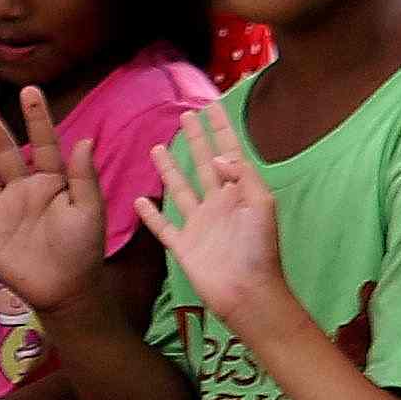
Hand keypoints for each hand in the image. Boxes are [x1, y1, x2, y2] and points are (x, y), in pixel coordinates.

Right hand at [0, 85, 111, 319]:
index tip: (29, 91)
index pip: (43, 144)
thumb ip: (84, 178)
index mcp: (50, 182)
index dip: (36, 119)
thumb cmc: (83, 250)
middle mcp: (22, 189)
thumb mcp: (89, 212)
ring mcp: (1, 211)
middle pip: (2, 152)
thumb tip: (85, 140)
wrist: (67, 293)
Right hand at [134, 97, 291, 322]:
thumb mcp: (261, 204)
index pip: (229, 153)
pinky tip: (139, 200)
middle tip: (185, 116)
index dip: (221, 130)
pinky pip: (163, 226)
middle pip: (202, 164)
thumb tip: (216, 157)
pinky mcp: (183, 245)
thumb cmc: (259, 250)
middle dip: (195, 140)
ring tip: (156, 148)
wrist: (247, 293)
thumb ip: (242, 176)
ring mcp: (199, 224)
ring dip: (169, 169)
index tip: (213, 106)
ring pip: (180, 189)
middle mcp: (217, 204)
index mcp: (239, 193)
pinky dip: (150, 214)